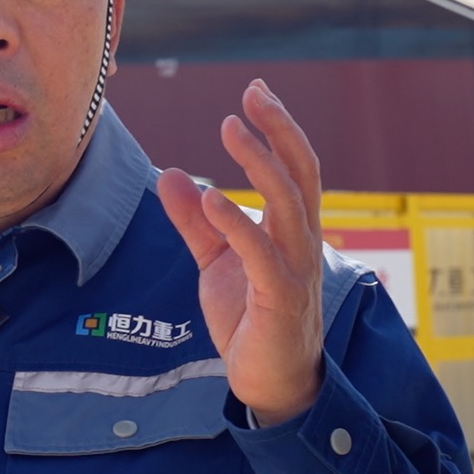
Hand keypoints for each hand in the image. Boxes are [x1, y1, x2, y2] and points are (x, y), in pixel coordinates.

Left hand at [158, 80, 323, 426]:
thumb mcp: (216, 262)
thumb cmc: (251, 320)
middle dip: (279, 129)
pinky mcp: (280, 299)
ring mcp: (296, 269)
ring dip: (259, 162)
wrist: (269, 383)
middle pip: (301, 173)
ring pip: (288, 203)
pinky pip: (262, 253)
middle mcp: (302, 241)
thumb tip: (171, 175)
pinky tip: (211, 198)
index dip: (278, 127)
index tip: (255, 90)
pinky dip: (237, 222)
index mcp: (292, 229)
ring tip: (230, 128)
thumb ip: (196, 221)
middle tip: (254, 93)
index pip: (294, 167)